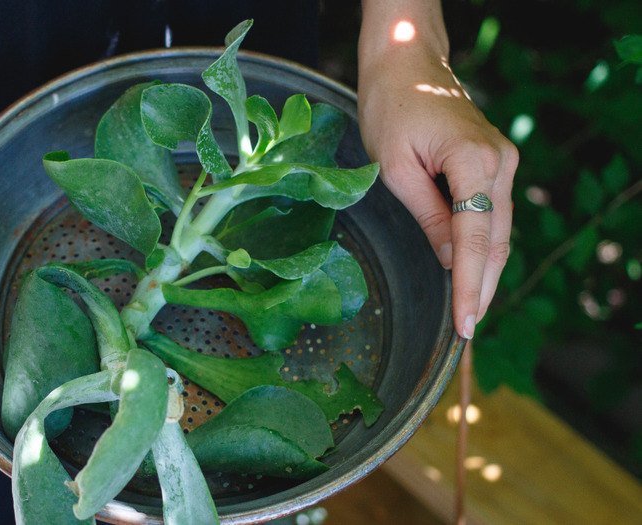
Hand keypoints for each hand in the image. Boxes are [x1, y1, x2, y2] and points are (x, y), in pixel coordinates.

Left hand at [358, 44, 516, 339]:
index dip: (469, 285)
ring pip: (498, 231)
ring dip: (484, 272)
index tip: (465, 324)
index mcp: (474, 161)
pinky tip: (469, 275)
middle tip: (466, 331)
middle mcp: (501, 163)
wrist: (407, 65)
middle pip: (496, 240)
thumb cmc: (391, 108)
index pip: (476, 237)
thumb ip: (427, 215)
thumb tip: (449, 261)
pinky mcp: (495, 164)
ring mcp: (503, 162)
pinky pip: (491, 215)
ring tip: (468, 314)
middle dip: (481, 287)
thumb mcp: (395, 168)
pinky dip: (482, 247)